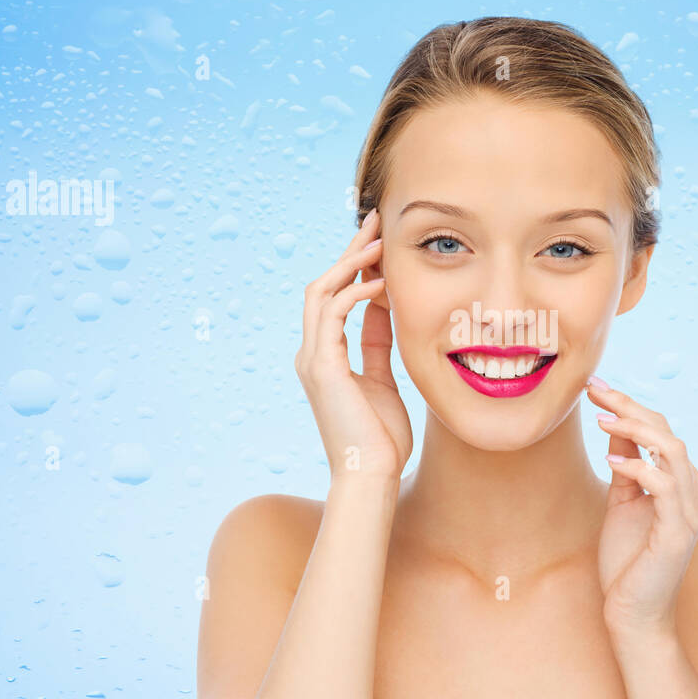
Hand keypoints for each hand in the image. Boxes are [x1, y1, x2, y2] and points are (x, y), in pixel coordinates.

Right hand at [295, 209, 411, 481]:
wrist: (370, 476)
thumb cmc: (381, 440)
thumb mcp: (383, 382)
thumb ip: (378, 347)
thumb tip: (385, 313)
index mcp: (324, 358)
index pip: (334, 299)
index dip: (354, 268)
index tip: (380, 244)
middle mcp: (312, 354)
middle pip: (323, 286)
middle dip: (349, 252)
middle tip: (375, 222)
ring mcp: (313, 359)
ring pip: (322, 292)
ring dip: (351, 263)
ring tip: (379, 242)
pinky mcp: (322, 366)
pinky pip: (334, 314)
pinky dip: (356, 292)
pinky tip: (381, 283)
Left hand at [587, 377, 697, 640]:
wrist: (633, 612)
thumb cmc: (627, 561)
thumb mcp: (622, 502)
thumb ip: (626, 466)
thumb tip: (616, 427)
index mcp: (681, 483)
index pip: (660, 430)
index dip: (629, 405)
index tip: (594, 387)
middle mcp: (693, 492)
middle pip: (667, 431)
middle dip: (629, 405)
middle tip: (593, 390)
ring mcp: (690, 511)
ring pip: (672, 450)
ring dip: (635, 429)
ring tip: (601, 420)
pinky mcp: (679, 532)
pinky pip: (664, 487)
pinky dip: (638, 467)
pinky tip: (611, 461)